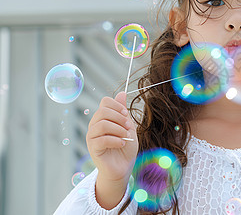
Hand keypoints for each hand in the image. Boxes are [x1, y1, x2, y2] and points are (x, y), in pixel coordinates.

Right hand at [86, 91, 137, 208]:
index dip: (117, 105)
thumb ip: (123, 111)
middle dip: (119, 118)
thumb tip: (122, 92)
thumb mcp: (128, 126)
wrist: (123, 167)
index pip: (105, 102)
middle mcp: (95, 125)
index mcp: (104, 118)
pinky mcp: (93, 148)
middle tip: (128, 127)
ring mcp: (92, 137)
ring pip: (101, 124)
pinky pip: (101, 139)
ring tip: (126, 137)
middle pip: (103, 111)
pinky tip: (122, 143)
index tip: (126, 114)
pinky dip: (115, 140)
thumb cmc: (125, 147)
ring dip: (118, 129)